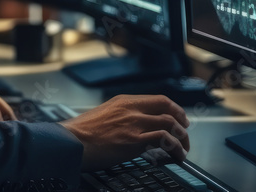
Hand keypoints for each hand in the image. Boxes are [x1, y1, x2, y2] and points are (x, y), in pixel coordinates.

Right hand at [59, 94, 189, 170]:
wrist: (70, 142)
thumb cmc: (81, 133)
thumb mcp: (103, 115)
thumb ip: (120, 117)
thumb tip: (134, 126)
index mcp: (123, 101)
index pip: (157, 99)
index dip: (174, 108)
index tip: (179, 118)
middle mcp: (131, 109)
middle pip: (167, 107)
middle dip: (182, 120)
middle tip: (186, 132)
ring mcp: (133, 123)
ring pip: (170, 123)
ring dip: (182, 137)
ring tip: (183, 148)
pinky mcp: (133, 140)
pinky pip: (163, 139)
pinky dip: (175, 147)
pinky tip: (176, 155)